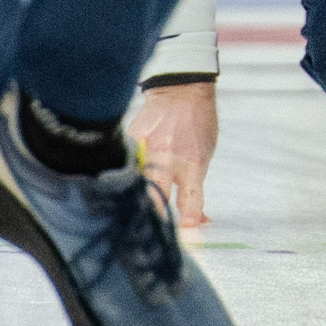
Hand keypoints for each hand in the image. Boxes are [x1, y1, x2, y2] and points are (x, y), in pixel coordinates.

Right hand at [131, 78, 218, 225]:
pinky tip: (121, 190)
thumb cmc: (197, 125)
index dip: (188, 222)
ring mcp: (145, 148)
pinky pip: (124, 167)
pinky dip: (124, 181)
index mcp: (192, 161)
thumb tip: (197, 222)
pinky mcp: (129, 141)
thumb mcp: (204, 155)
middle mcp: (167, 156)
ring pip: (134, 185)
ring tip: (131, 219)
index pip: (190, 200)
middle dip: (153, 218)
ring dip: (134, 202)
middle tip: (150, 235)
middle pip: (155, 196)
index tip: (184, 235)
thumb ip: (195, 188)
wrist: (180, 91)